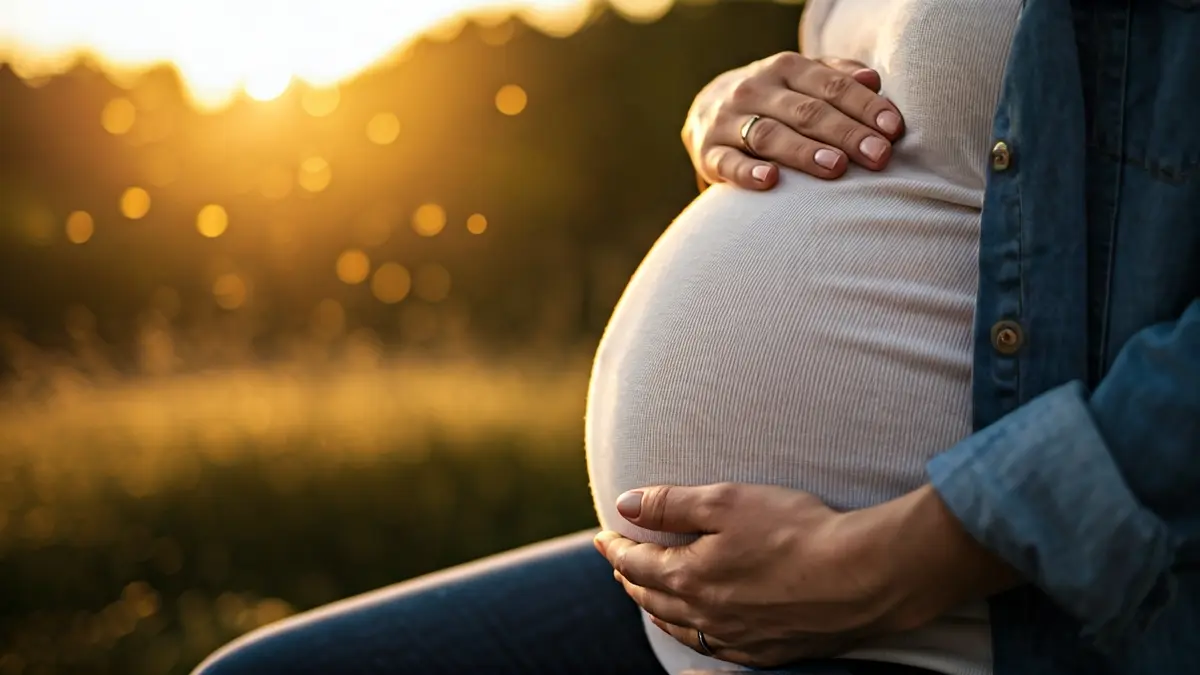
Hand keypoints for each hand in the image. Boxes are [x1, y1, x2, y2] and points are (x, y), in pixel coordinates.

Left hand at [594, 483, 1017, 667]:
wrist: (862, 577)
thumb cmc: (796, 531)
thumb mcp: (727, 502)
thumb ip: (671, 504)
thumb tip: (623, 504)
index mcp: (691, 577)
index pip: (638, 562)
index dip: (616, 547)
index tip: (603, 535)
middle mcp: (707, 614)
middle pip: (653, 597)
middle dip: (631, 576)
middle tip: (619, 562)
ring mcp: (737, 638)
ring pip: (679, 626)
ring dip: (656, 607)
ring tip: (646, 593)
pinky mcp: (768, 651)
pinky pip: (713, 647)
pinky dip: (692, 632)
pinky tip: (696, 627)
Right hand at [683, 52, 903, 189]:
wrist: (706, 111)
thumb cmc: (775, 100)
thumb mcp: (803, 80)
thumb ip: (838, 77)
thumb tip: (874, 81)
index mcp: (785, 68)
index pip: (831, 85)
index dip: (864, 106)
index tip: (894, 130)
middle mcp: (755, 89)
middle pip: (806, 111)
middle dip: (845, 133)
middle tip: (878, 156)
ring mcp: (728, 121)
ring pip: (769, 135)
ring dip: (804, 151)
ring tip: (836, 166)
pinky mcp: (708, 153)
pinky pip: (728, 163)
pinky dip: (747, 172)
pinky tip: (771, 181)